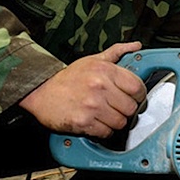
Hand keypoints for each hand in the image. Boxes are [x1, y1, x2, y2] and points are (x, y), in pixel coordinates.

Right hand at [19, 41, 145, 137]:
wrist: (40, 91)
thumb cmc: (68, 77)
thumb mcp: (93, 60)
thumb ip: (117, 52)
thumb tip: (136, 46)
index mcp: (105, 71)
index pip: (137, 88)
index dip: (138, 95)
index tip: (133, 97)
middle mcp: (100, 87)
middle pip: (131, 108)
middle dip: (126, 109)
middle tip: (117, 107)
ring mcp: (92, 106)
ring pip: (120, 122)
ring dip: (115, 122)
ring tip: (105, 115)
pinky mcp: (83, 122)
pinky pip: (106, 133)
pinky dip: (103, 131)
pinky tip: (96, 123)